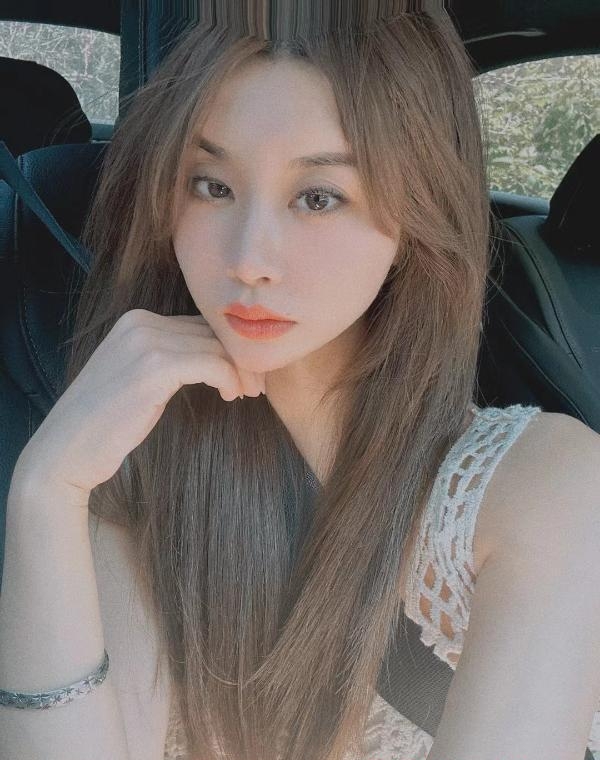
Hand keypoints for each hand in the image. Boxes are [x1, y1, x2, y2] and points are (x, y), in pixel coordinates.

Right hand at [13, 309, 265, 503]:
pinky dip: (230, 379)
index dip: (229, 348)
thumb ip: (171, 359)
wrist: (65, 451)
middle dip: (241, 358)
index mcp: (136, 320)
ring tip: (247, 394)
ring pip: (217, 346)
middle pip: (211, 331)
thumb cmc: (106, 423)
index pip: (200, 324)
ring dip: (240, 371)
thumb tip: (217, 358)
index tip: (247, 374)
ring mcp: (145, 342)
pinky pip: (212, 364)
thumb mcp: (139, 379)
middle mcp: (140, 322)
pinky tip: (231, 396)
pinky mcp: (153, 368)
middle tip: (257, 386)